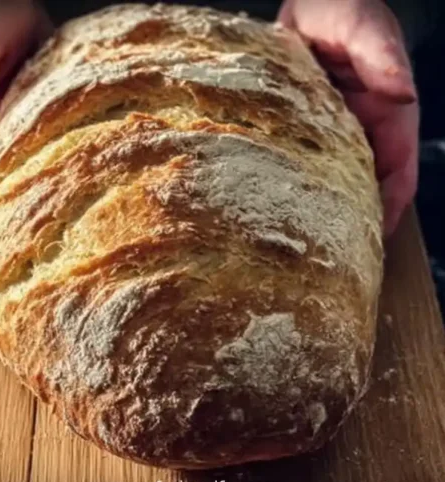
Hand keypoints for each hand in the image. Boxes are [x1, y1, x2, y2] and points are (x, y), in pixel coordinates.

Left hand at [278, 0, 418, 235]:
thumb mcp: (364, 27)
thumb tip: (403, 92)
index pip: (396, 170)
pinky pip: (308, 165)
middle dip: (358, 218)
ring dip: (329, 209)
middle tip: (337, 253)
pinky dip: (301, 186)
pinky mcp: (307, 130)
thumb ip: (383, 57)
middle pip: (367, 184)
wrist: (307, 4)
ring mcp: (334, 132)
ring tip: (310, 240)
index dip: (389, 205)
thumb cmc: (340, 8)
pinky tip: (283, 204)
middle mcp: (362, 129)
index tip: (374, 237)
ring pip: (337, 181)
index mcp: (387, 114)